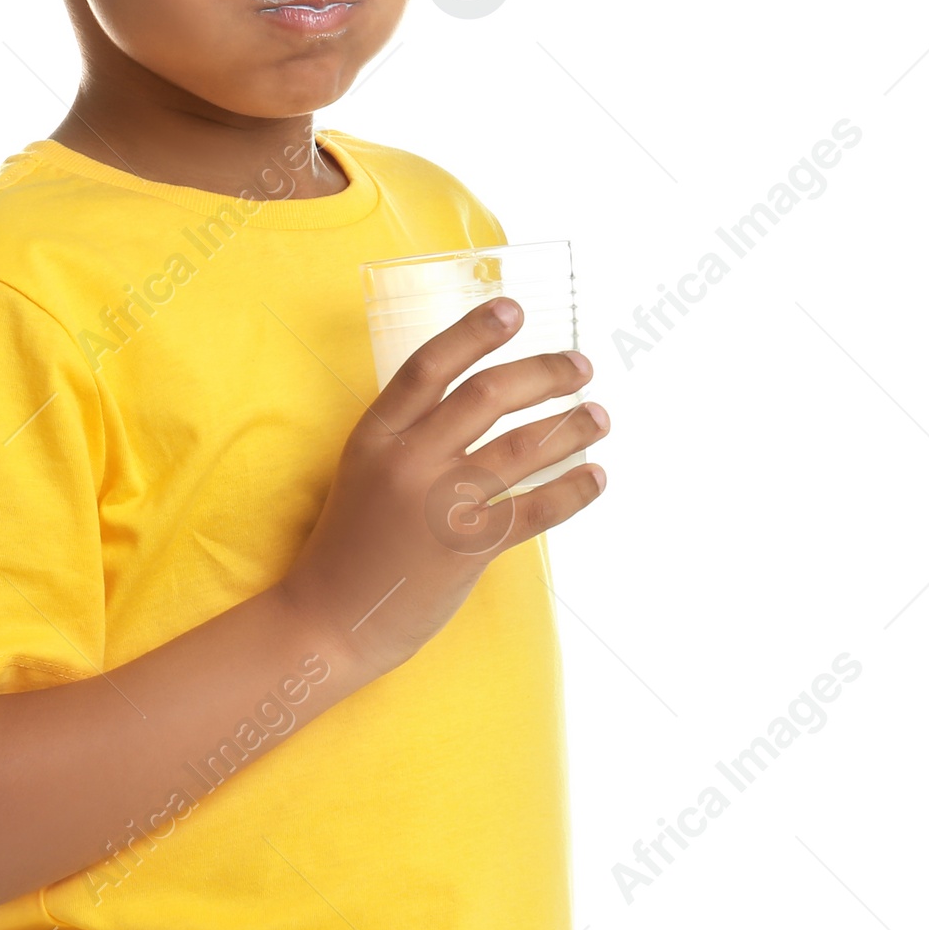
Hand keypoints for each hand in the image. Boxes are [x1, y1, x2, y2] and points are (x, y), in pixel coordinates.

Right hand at [278, 296, 607, 677]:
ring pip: (519, 447)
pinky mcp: (464, 548)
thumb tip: (480, 405)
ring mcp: (436, 504)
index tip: (512, 310)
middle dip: (542, 373)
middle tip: (579, 365)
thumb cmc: (350, 544)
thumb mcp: (364, 472)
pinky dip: (572, 490)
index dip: (473, 333)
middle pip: (486, 395)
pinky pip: (534, 509)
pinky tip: (595, 477)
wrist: (328, 619)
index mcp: (375, 435)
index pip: (429, 366)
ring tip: (599, 415)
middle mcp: (405, 461)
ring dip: (569, 426)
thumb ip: (409, 438)